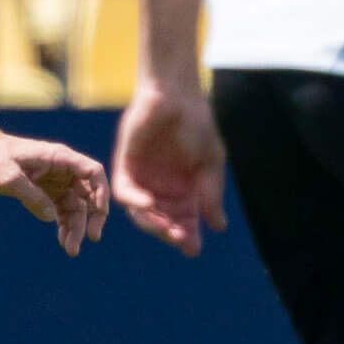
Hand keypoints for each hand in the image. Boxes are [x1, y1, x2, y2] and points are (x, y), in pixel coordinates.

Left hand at [0, 131, 108, 255]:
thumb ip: (30, 195)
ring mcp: (58, 181)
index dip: (101, 193)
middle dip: (92, 217)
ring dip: (77, 227)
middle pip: (90, 193)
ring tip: (71, 249)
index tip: (98, 214)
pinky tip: (63, 241)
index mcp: (60, 157)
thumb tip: (50, 217)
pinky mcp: (49, 192)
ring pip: (77, 207)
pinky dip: (65, 226)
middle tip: (91, 238)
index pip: (93, 172)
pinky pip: (63, 211)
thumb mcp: (8, 177)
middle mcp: (64, 169)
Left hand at [113, 83, 228, 254]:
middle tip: (180, 240)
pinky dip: (135, 200)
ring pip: (142, 212)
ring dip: (153, 223)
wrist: (176, 95)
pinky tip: (149, 204)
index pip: (184, 222)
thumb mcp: (210, 163)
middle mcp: (162, 189)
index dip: (187, 236)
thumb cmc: (198, 125)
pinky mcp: (125, 165)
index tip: (192, 248)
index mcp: (185, 191)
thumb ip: (210, 194)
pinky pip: (124, 191)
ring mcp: (142, 179)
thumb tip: (219, 227)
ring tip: (166, 229)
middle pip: (163, 222)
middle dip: (171, 233)